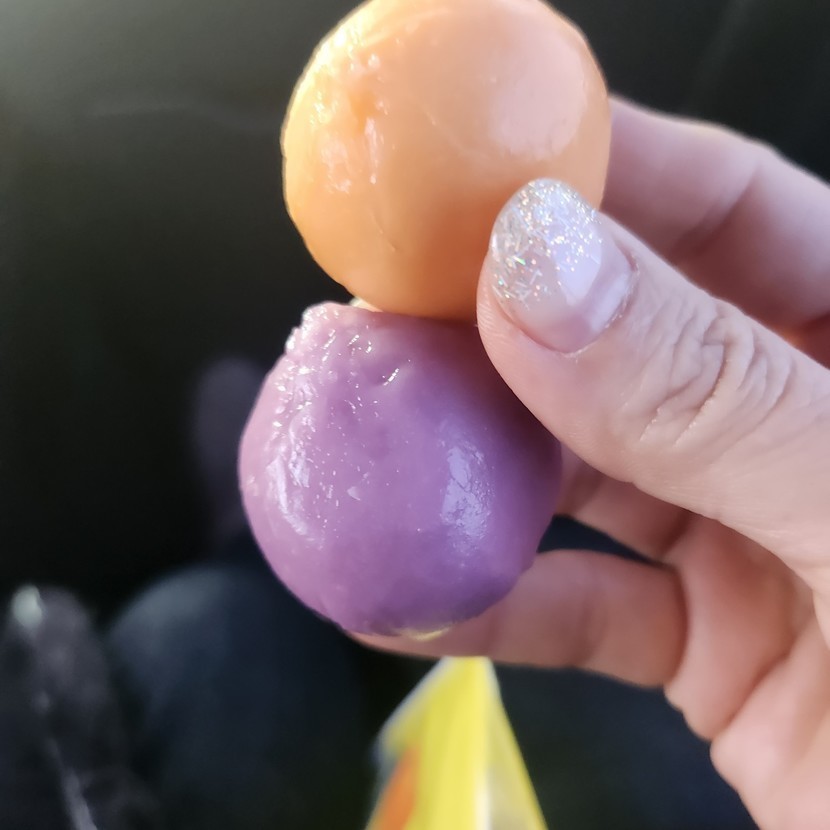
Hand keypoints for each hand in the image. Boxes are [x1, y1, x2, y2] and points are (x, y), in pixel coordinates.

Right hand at [362, 100, 829, 829]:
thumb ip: (711, 395)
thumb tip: (533, 266)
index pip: (728, 209)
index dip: (596, 173)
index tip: (468, 170)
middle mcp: (799, 424)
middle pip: (624, 334)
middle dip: (498, 324)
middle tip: (386, 310)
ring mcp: (749, 532)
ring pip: (582, 470)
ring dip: (473, 469)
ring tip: (372, 443)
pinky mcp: (705, 641)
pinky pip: (577, 606)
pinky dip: (491, 606)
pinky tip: (410, 598)